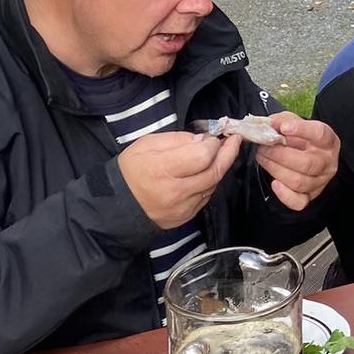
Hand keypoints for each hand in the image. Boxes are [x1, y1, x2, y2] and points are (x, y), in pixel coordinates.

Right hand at [119, 131, 242, 228]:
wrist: (120, 205)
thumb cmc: (131, 171)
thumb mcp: (147, 144)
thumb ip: (177, 139)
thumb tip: (203, 140)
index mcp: (162, 169)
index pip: (202, 156)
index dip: (213, 144)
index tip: (213, 137)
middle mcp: (176, 191)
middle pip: (214, 172)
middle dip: (228, 154)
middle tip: (234, 141)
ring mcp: (183, 207)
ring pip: (213, 185)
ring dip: (219, 168)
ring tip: (220, 154)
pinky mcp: (186, 216)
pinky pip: (206, 196)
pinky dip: (210, 182)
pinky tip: (206, 172)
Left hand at [254, 115, 339, 209]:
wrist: (302, 152)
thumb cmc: (297, 137)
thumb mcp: (291, 122)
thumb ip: (282, 121)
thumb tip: (271, 125)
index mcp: (327, 141)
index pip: (319, 134)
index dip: (302, 130)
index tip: (283, 128)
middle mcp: (328, 162)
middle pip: (307, 163)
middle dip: (280, 155)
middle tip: (264, 147)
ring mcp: (320, 181)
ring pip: (300, 182)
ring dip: (276, 170)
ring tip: (262, 158)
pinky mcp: (310, 195)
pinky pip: (299, 202)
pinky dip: (285, 195)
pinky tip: (274, 183)